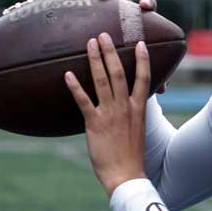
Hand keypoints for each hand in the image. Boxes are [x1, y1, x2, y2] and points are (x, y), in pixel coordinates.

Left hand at [65, 32, 149, 197]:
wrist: (125, 175)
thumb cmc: (131, 156)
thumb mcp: (137, 132)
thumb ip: (132, 115)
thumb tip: (128, 106)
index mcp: (138, 109)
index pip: (143, 79)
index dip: (142, 60)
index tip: (139, 44)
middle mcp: (125, 107)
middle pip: (119, 73)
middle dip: (111, 52)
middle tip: (104, 35)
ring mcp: (109, 114)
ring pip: (102, 81)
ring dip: (95, 60)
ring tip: (90, 44)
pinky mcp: (94, 123)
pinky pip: (83, 100)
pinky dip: (75, 87)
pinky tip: (67, 74)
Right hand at [70, 0, 166, 92]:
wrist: (113, 51)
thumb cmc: (129, 59)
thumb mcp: (138, 67)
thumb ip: (149, 72)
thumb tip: (162, 89)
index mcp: (138, 19)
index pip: (147, 6)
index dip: (147, 4)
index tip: (144, 7)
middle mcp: (121, 8)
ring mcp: (105, 4)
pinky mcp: (90, 6)